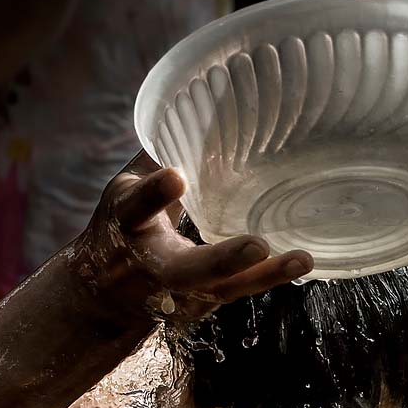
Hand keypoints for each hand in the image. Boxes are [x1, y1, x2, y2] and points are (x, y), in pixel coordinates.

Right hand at [69, 152, 312, 333]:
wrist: (106, 300)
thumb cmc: (127, 228)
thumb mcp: (128, 191)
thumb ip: (159, 158)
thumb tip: (198, 104)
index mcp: (128, 225)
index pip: (137, 208)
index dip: (154, 194)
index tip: (175, 178)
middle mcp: (154, 265)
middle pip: (187, 269)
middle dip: (222, 260)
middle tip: (257, 245)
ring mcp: (182, 292)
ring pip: (224, 288)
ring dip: (264, 275)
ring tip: (300, 259)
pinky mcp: (205, 303)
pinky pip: (240, 291)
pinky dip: (270, 277)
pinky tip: (301, 261)